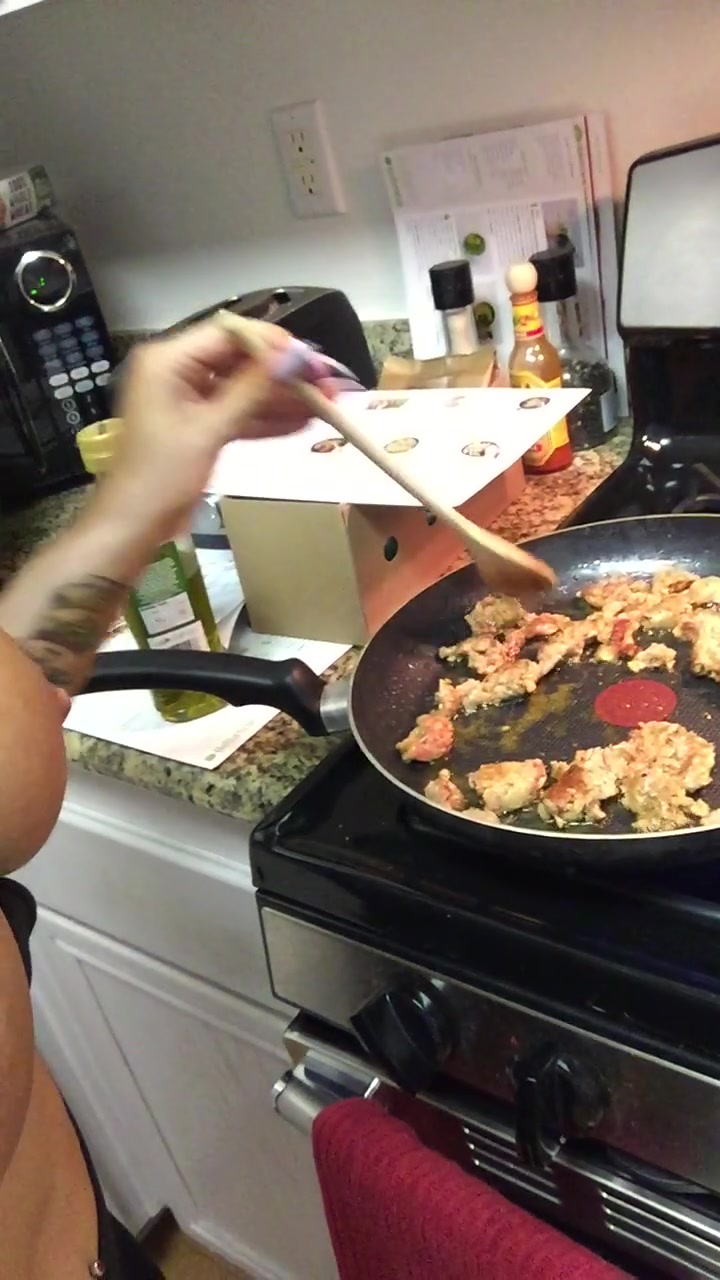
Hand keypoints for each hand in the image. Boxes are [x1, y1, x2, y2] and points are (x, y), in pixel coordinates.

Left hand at [104, 319, 331, 540]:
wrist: (133, 524)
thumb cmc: (161, 476)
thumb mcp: (210, 430)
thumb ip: (252, 389)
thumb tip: (291, 355)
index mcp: (167, 361)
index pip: (228, 335)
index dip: (272, 343)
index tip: (310, 358)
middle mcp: (176, 371)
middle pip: (239, 360)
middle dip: (282, 374)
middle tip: (325, 384)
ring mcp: (187, 399)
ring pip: (241, 389)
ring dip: (280, 399)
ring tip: (323, 405)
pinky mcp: (196, 424)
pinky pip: (235, 413)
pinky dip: (263, 419)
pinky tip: (300, 424)